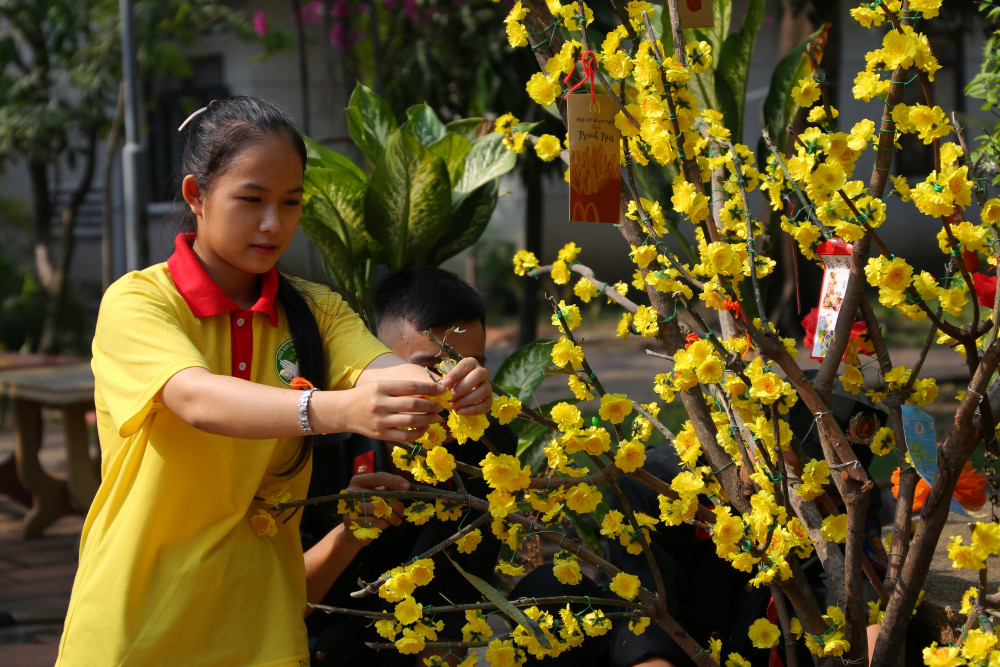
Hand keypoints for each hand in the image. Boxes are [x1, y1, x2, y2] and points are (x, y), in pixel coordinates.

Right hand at [331, 379, 446, 441]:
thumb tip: (427, 392)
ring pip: (411, 421)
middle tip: (441, 406)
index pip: (411, 386)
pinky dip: (418, 433)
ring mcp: (381, 421)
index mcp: (382, 387)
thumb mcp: (380, 386)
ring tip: (436, 417)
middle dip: (431, 406)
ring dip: (428, 419)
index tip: (442, 390)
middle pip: (413, 405)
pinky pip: (405, 436)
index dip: (429, 388)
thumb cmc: (365, 396)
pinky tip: (424, 428)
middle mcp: (381, 403)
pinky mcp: (381, 434)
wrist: (343, 411)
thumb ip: (401, 389)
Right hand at [341, 472, 408, 544]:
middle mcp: (352, 492)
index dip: (395, 481)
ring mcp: (351, 506)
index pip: (379, 477)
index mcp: (359, 481)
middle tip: (403, 512)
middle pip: (381, 495)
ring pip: (379, 510)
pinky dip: (384, 524)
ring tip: (397, 520)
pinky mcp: (352, 520)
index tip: (408, 487)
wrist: (352, 528)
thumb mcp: (377, 494)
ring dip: (392, 517)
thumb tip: (407, 486)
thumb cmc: (369, 506)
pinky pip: (374, 522)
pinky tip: (385, 524)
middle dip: (397, 505)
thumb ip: (389, 487)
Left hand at [439, 357, 490, 414]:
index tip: (445, 384)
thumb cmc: (452, 385)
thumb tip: (442, 387)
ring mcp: (487, 386)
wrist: (459, 396)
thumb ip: (445, 382)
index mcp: (471, 364)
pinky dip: (474, 409)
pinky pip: (486, 404)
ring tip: (454, 406)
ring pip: (484, 390)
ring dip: (467, 399)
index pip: (466, 365)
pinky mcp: (489, 399)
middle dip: (463, 387)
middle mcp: (482, 373)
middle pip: (478, 375)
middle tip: (451, 396)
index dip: (455, 374)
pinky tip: (462, 411)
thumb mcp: (448, 380)